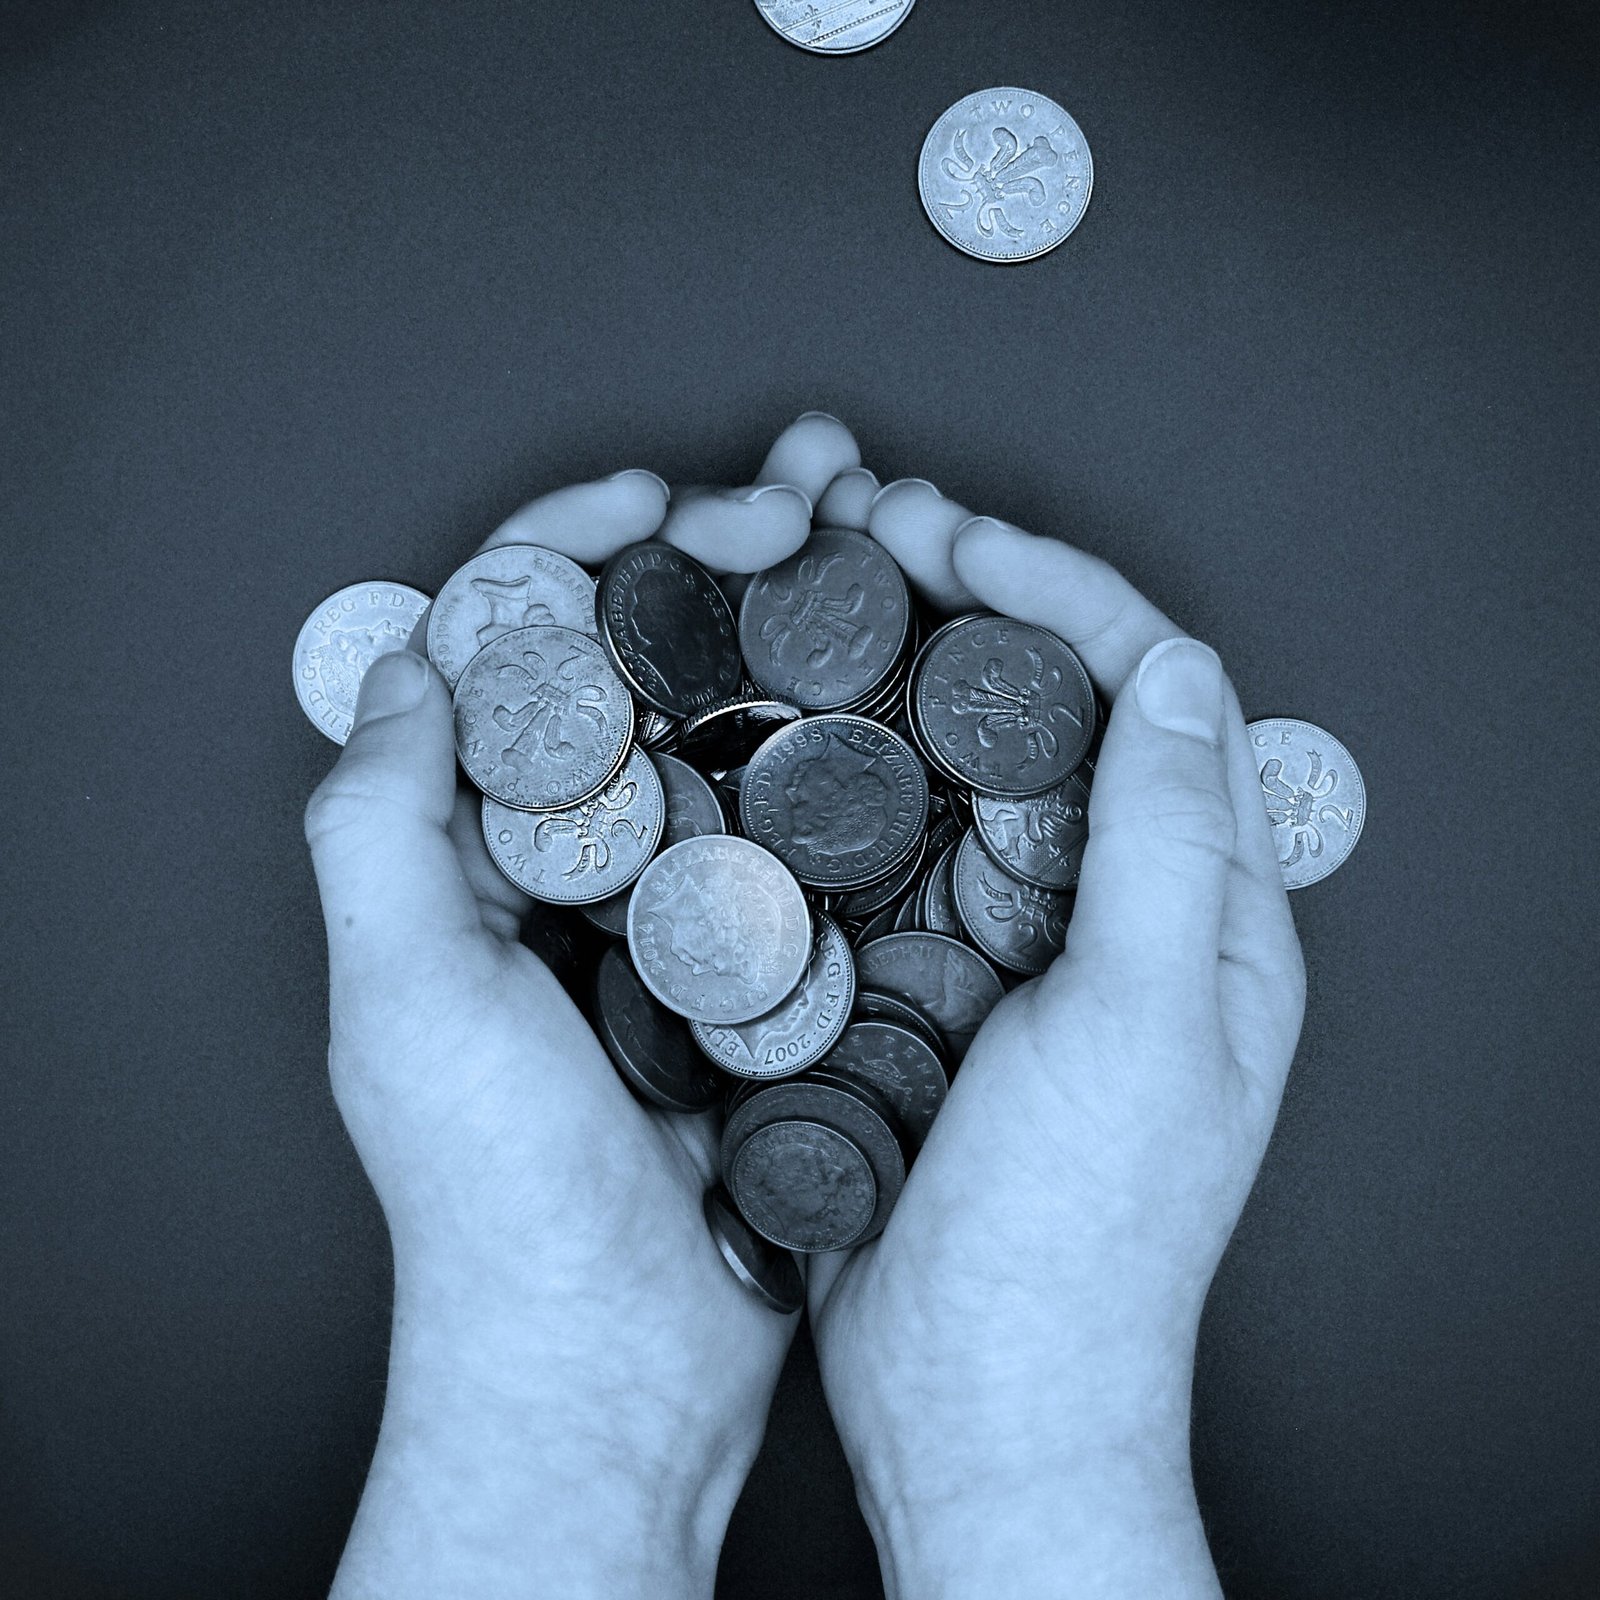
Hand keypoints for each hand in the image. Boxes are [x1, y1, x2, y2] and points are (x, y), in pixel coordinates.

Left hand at [304, 415, 859, 1598]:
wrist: (623, 1363)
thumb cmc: (499, 1203)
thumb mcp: (405, 1006)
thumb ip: (377, 829)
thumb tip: (407, 662)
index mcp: (479, 852)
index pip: (513, 649)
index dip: (576, 546)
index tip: (658, 497)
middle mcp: (582, 864)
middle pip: (649, 663)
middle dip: (728, 552)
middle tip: (817, 491)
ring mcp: (687, 907)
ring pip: (745, 728)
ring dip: (811, 625)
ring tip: (888, 535)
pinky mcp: (773, 961)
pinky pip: (816, 832)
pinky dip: (865, 750)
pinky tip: (922, 687)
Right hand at [808, 479, 1306, 1598]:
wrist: (976, 1398)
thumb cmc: (1079, 1240)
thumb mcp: (1145, 1029)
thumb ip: (1169, 844)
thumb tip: (1181, 671)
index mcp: (1204, 913)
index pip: (1153, 691)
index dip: (1058, 591)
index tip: (950, 537)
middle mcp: (1117, 915)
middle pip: (1055, 707)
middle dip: (968, 599)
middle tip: (864, 530)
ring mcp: (1016, 949)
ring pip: (967, 767)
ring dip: (900, 671)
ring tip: (815, 597)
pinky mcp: (929, 987)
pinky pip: (898, 850)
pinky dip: (849, 775)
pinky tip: (782, 738)